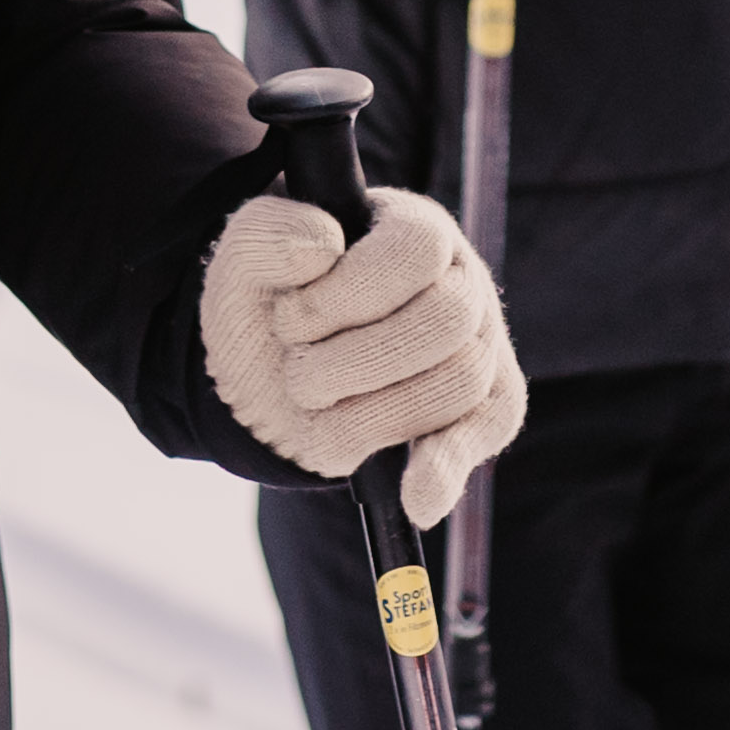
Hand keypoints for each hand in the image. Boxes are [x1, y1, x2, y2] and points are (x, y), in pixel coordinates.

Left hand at [200, 184, 529, 524]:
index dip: (349, 293)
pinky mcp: (486, 406)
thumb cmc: (268, 310)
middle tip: (299, 378)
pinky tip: (416, 499)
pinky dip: (447, 469)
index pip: (417, 249)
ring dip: (374, 414)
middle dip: (356, 363)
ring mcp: (481, 344)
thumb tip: (322, 245)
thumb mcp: (242, 265)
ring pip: (461, 381)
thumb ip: (266, 236)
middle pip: (447, 320)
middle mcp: (460, 281)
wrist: (271, 377)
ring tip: (318, 415)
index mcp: (410, 230)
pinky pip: (487, 434)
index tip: (290, 321)